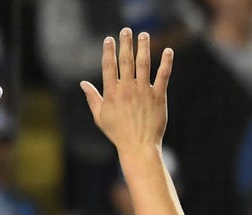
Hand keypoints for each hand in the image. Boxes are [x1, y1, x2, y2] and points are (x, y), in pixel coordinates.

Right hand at [80, 29, 172, 153]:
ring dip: (144, 47)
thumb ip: (92, 98)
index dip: (108, 51)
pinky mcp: (158, 96)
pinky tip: (169, 51)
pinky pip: (163, 76)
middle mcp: (127, 89)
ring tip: (144, 35)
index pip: (109, 66)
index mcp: (112, 93)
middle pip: (126, 60)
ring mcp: (144, 92)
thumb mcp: (100, 116)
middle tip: (127, 30)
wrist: (139, 146)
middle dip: (126, 43)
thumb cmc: (118, 133)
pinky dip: (166, 63)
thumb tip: (82, 83)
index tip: (109, 39)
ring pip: (144, 64)